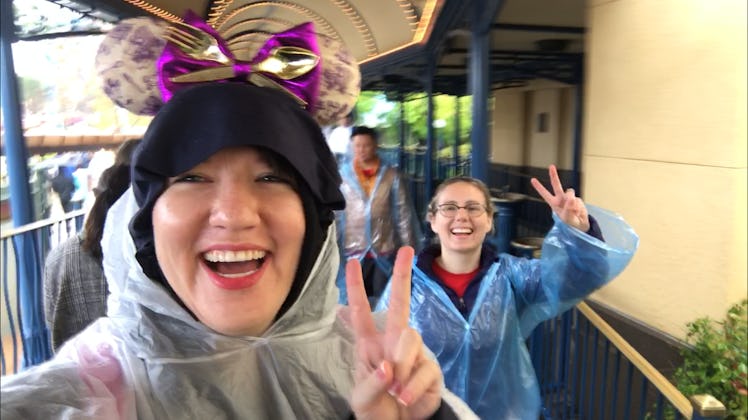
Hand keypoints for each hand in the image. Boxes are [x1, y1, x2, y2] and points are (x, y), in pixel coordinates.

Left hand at [346, 246, 442, 418]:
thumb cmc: (375, 409)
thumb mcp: (361, 398)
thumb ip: (372, 381)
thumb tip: (390, 366)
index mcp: (370, 345)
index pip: (360, 312)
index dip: (355, 288)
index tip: (353, 262)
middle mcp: (393, 343)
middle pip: (400, 303)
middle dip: (403, 275)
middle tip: (406, 251)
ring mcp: (415, 354)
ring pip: (410, 340)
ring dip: (400, 367)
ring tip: (395, 392)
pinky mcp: (431, 370)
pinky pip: (424, 369)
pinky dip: (412, 388)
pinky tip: (405, 398)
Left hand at [531, 164, 589, 230]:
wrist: (580, 224)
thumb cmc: (570, 221)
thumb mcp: (567, 218)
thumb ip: (568, 208)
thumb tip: (571, 199)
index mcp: (554, 203)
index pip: (545, 194)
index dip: (539, 187)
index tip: (532, 179)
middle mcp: (560, 198)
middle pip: (556, 185)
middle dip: (554, 175)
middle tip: (551, 166)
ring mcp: (569, 198)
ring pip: (570, 193)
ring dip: (572, 202)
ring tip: (573, 211)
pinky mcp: (577, 199)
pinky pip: (578, 201)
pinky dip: (578, 208)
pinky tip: (578, 212)